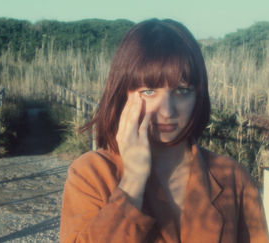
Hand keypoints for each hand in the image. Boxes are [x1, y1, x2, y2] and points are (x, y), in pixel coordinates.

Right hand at [116, 92, 151, 208]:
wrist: (134, 175)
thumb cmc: (133, 160)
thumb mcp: (127, 145)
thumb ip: (128, 134)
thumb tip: (132, 123)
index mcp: (120, 136)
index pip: (122, 118)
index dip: (126, 107)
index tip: (130, 97)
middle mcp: (123, 137)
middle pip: (126, 117)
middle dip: (130, 104)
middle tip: (135, 93)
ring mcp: (132, 141)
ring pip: (132, 120)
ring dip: (136, 108)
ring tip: (140, 98)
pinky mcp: (141, 145)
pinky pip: (143, 129)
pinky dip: (146, 119)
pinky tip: (149, 111)